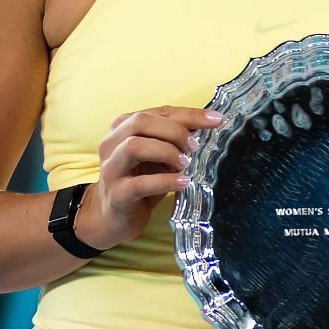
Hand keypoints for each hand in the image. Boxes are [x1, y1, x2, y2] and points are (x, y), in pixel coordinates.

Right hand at [76, 106, 221, 249]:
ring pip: (134, 146)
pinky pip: (140, 184)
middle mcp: (111, 144)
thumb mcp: (157, 155)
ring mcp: (111, 169)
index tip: (216, 119)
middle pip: (141, 122)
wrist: (112, 217)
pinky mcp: (116, 195)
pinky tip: (183, 182)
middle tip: (194, 148)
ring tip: (185, 164)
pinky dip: (165, 181)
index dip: (189, 114)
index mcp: (122, 127)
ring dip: (166, 152)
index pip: (158, 112)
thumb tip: (208, 125)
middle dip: (174, 131)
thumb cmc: (140, 180)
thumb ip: (173, 138)